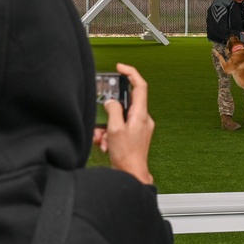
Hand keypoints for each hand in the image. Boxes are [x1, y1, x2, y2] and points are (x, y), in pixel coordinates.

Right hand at [93, 63, 154, 183]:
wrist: (132, 176)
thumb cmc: (127, 156)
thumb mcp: (115, 130)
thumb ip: (112, 111)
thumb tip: (110, 102)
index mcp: (140, 114)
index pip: (140, 86)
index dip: (130, 73)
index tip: (120, 67)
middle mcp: (142, 119)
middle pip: (124, 104)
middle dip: (109, 111)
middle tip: (100, 119)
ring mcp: (139, 128)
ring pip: (119, 118)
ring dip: (106, 127)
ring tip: (102, 139)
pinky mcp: (134, 137)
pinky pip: (119, 129)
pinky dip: (109, 135)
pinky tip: (105, 144)